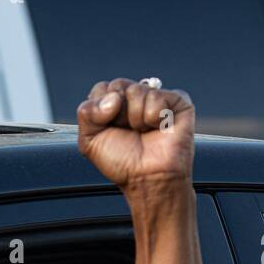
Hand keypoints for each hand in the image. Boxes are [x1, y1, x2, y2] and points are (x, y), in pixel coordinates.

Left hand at [76, 78, 193, 190]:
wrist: (148, 178)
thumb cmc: (122, 162)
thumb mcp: (90, 141)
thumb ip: (87, 113)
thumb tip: (113, 98)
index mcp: (113, 105)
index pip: (102, 88)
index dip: (101, 109)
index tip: (108, 128)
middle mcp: (134, 99)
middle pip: (118, 85)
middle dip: (118, 113)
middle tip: (128, 131)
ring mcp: (156, 98)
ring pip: (137, 90)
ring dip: (136, 117)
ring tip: (144, 132)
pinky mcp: (177, 101)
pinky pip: (158, 96)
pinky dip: (154, 116)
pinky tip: (159, 128)